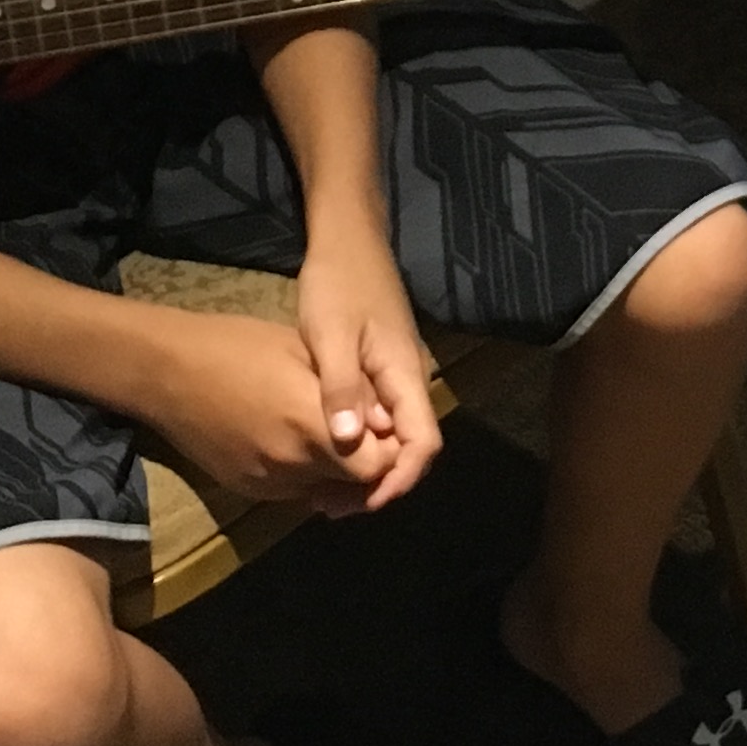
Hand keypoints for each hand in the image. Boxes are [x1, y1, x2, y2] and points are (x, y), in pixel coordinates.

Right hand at [134, 306, 395, 508]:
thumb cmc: (237, 346)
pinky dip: (303, 474)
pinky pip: (292, 490)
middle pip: (352, 484)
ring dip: (334, 470)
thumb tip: (387, 420)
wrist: (165, 372)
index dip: (388, 450)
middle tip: (361, 429)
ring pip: (323, 489)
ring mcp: (267, 482)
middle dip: (364, 462)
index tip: (385, 427)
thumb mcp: (304, 354)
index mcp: (312, 425)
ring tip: (324, 432)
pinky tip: (292, 441)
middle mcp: (293, 464)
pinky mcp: (246, 490)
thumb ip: (349, 393)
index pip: (377, 465)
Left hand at [295, 226, 440, 514]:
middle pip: (410, 447)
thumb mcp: (330, 336)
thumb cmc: (340, 284)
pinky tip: (326, 450)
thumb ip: (341, 388)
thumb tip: (348, 442)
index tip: (366, 502)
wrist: (348, 240)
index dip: (400, 479)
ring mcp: (397, 375)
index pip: (424, 443)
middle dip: (378, 482)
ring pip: (393, 435)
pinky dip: (358, 443)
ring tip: (322, 488)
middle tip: (330, 505)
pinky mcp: (381, 370)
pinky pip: (380, 419)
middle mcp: (410, 381)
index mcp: (406, 376)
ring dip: (366, 466)